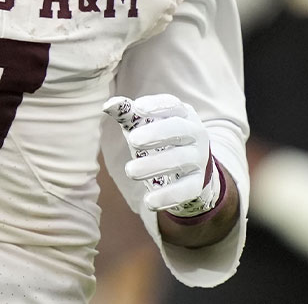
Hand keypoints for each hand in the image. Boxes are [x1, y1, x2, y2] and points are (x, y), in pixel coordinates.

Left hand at [104, 94, 221, 217]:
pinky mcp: (197, 182)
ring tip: (130, 171)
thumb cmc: (160, 139)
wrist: (189, 169)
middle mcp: (195, 133)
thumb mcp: (145, 125)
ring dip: (154, 165)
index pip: (172, 105)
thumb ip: (128, 114)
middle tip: (132, 141)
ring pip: (179, 159)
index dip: (156, 106)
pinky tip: (149, 202)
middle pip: (178, 129)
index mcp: (182, 113)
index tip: (137, 108)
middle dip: (156, 133)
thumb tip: (109, 105)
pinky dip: (168, 196)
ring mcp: (198, 158)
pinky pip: (186, 189)